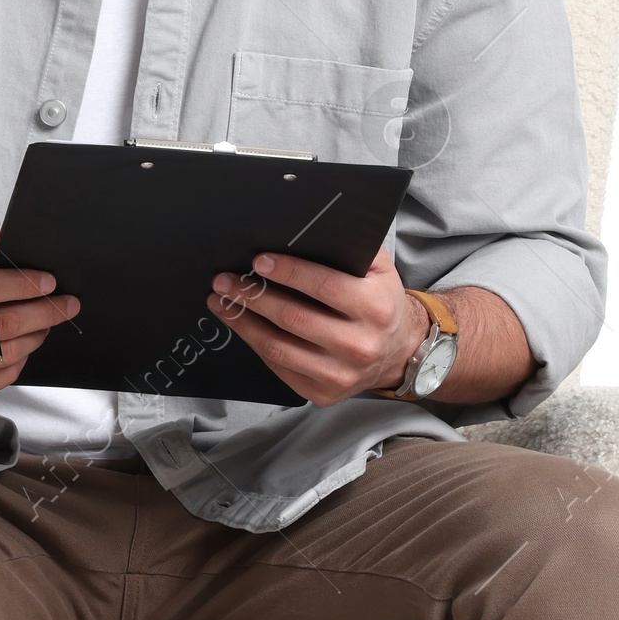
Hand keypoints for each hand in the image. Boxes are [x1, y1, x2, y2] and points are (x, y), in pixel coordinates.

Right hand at [0, 225, 78, 401]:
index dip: (23, 284)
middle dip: (44, 312)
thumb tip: (22, 247)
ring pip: (8, 353)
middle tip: (67, 304)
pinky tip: (22, 344)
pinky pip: (3, 377)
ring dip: (36, 335)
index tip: (50, 282)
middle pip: (4, 324)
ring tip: (45, 322)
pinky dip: (21, 359)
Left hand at [207, 245, 424, 405]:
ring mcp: (340, 374)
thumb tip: (308, 226)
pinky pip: (279, 366)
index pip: (324, 286)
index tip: (258, 261)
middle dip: (252, 296)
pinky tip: (241, 325)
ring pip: (278, 347)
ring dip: (243, 322)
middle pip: (293, 318)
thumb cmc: (379, 303)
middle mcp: (359, 345)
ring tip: (221, 302)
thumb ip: (352, 247)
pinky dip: (255, 343)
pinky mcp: (323, 392)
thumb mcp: (379, 270)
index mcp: (375, 308)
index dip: (288, 272)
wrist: (397, 352)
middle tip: (224, 280)